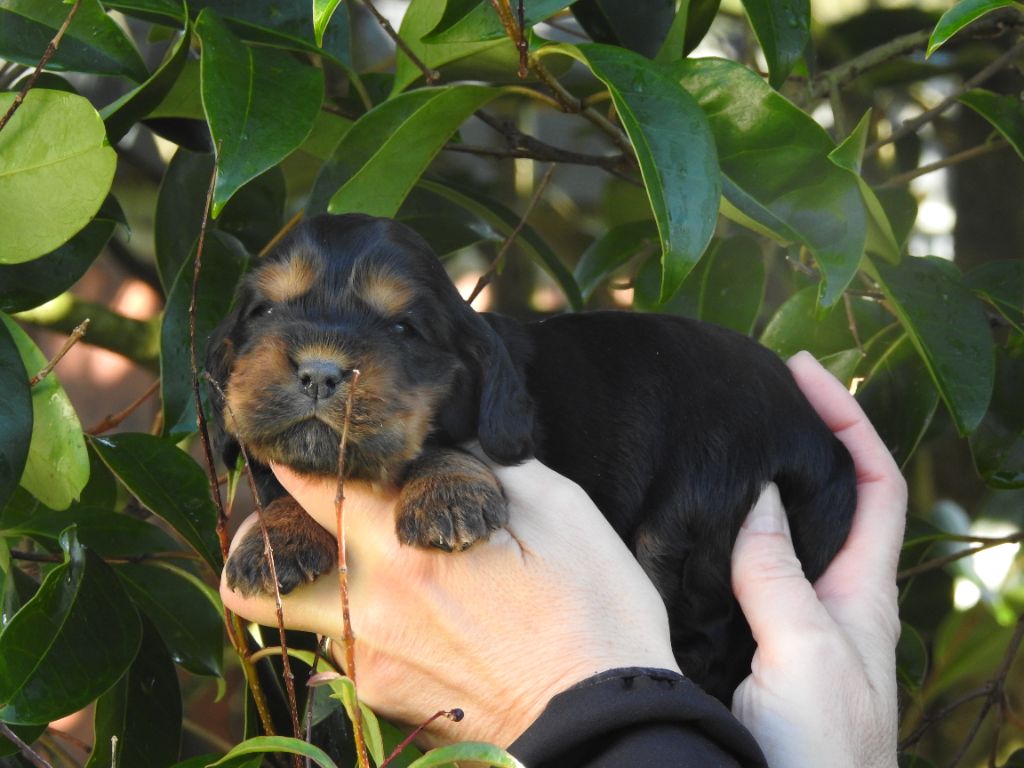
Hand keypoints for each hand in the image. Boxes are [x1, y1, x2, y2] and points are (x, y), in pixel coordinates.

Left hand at [220, 454, 678, 748]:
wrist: (606, 724)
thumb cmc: (594, 612)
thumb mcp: (560, 511)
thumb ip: (491, 464)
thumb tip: (450, 441)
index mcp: (408, 551)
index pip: (309, 485)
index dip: (297, 454)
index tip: (307, 440)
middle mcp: (370, 610)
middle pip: (257, 570)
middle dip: (265, 530)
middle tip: (305, 508)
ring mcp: (370, 663)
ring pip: (302, 612)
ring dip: (319, 577)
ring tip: (372, 562)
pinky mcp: (385, 700)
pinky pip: (346, 648)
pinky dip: (363, 619)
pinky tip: (418, 613)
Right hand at [729, 351, 905, 767]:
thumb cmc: (821, 752)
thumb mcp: (805, 653)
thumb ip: (780, 573)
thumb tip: (763, 489)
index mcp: (860, 593)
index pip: (872, 485)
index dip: (849, 421)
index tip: (804, 372)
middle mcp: (827, 601)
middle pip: (825, 501)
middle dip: (801, 440)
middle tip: (751, 395)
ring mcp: (787, 625)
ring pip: (777, 538)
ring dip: (754, 489)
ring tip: (713, 446)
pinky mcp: (746, 647)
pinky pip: (735, 578)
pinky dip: (717, 540)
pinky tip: (682, 527)